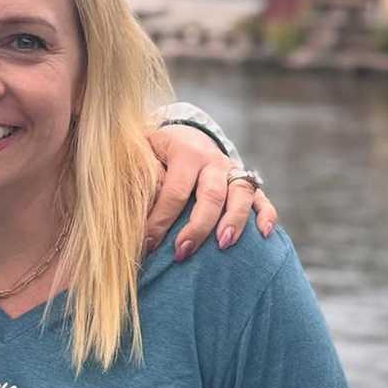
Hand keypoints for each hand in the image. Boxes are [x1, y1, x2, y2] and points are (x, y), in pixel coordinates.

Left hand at [146, 125, 277, 260]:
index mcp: (184, 152)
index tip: (147, 244)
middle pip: (211, 195)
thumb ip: (134, 173)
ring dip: (234, 221)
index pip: (174, 191)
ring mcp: (232, 171)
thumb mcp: (141, 153)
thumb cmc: (156, 152)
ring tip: (223, 245)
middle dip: (197, 227)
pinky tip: (263, 234)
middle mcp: (212, 160)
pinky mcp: (245, 181)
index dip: (160, 220)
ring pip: (241, 194)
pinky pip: (261, 198)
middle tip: (182, 252)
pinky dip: (266, 215)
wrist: (183, 135)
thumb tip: (120, 208)